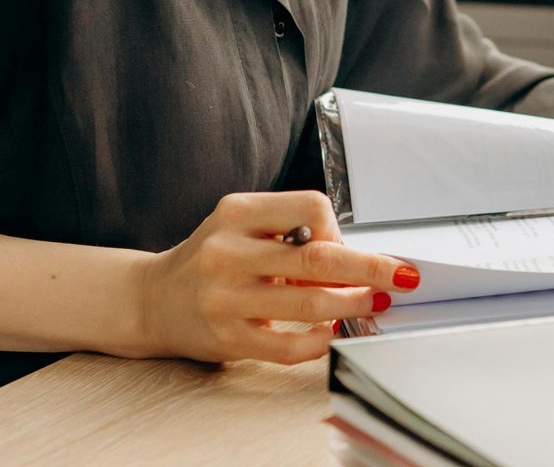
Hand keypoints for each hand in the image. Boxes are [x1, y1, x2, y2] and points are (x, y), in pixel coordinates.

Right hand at [127, 190, 419, 363]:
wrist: (151, 299)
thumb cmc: (210, 259)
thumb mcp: (239, 226)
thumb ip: (288, 233)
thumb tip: (354, 258)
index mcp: (236, 213)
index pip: (310, 207)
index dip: (338, 229)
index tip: (342, 246)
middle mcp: (227, 252)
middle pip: (317, 258)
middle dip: (370, 268)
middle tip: (402, 276)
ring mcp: (225, 298)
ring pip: (309, 304)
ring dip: (352, 304)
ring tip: (371, 303)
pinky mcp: (227, 338)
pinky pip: (289, 345)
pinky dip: (321, 340)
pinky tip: (331, 332)